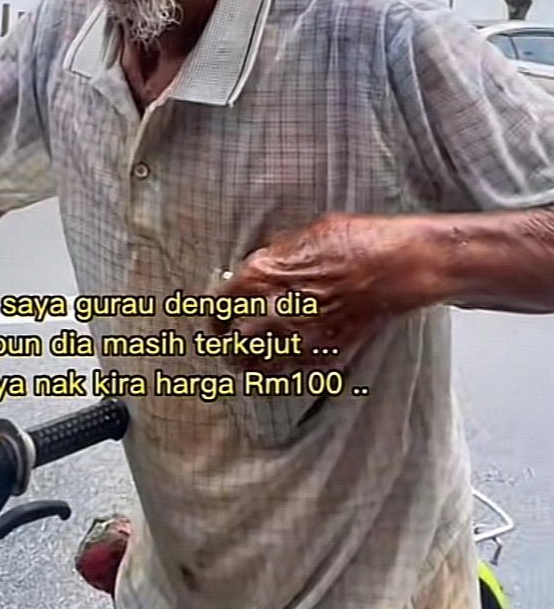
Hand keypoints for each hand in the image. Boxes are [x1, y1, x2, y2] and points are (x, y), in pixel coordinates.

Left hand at [212, 212, 441, 370]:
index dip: (213, 314)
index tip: (214, 318)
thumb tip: (261, 263)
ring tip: (243, 366)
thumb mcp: (302, 234)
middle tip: (223, 348)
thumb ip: (276, 255)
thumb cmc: (353, 240)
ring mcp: (300, 339)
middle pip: (233, 345)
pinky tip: (276, 372)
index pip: (219, 305)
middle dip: (226, 347)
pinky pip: (292, 374)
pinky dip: (280, 374)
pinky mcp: (324, 355)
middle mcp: (274, 313)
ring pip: (258, 367)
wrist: (394, 267)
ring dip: (247, 366)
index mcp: (261, 277)